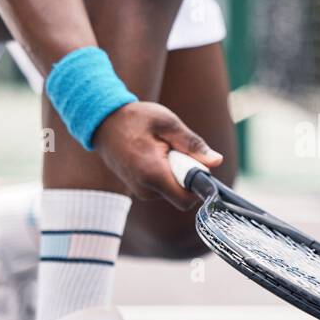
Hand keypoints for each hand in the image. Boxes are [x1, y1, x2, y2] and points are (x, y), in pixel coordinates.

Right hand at [91, 102, 222, 209]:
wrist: (102, 123)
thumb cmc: (135, 119)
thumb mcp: (167, 123)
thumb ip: (193, 144)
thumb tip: (216, 161)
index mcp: (153, 174)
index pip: (187, 199)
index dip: (199, 184)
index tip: (198, 163)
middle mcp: (146, 189)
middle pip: (182, 195)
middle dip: (188, 174)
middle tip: (176, 149)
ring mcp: (141, 191)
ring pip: (173, 190)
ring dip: (176, 172)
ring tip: (161, 149)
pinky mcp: (140, 189)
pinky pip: (163, 187)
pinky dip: (166, 173)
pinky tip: (154, 155)